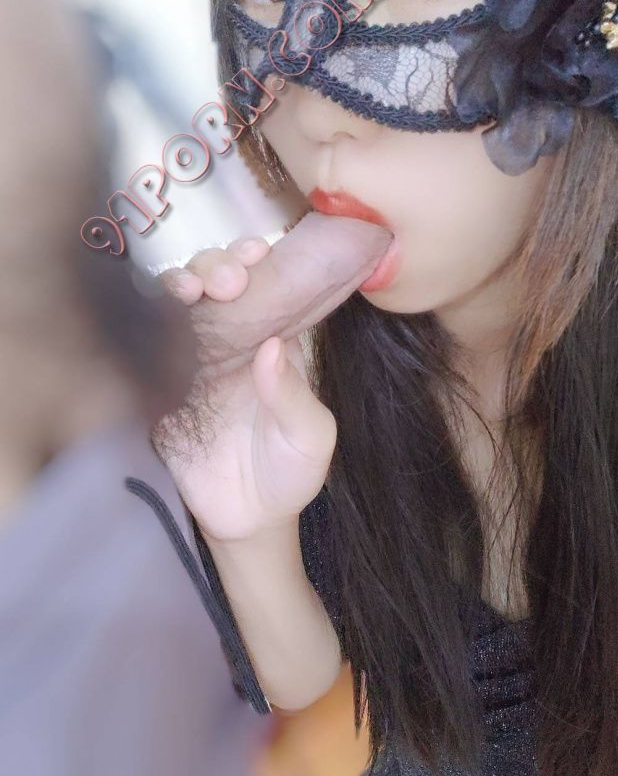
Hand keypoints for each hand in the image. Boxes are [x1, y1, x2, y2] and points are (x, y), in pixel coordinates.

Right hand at [154, 234, 337, 542]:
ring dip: (187, 280)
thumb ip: (295, 398)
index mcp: (277, 344)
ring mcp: (194, 356)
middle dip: (221, 264)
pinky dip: (150, 316)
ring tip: (195, 287)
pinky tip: (160, 309)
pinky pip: (150, 338)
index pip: (270, 287)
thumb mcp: (310, 439)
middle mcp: (234, 340)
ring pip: (183, 299)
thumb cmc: (289, 475)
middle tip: (230, 278)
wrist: (245, 521)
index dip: (261, 261)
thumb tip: (273, 349)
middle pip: (221, 281)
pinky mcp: (161, 379)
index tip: (258, 254)